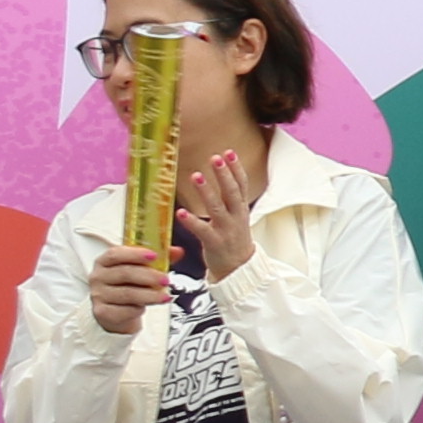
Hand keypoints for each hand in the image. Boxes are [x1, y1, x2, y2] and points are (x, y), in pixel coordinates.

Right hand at [84, 231, 170, 338]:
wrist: (117, 312)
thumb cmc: (129, 285)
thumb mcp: (142, 269)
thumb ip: (159, 259)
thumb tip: (178, 251)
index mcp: (104, 261)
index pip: (116, 254)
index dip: (135, 254)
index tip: (154, 255)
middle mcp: (98, 277)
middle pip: (125, 274)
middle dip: (149, 276)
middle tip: (167, 279)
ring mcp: (98, 295)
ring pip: (127, 294)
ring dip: (149, 295)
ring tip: (164, 297)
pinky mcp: (102, 312)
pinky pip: (124, 310)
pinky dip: (138, 309)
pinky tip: (145, 308)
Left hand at [172, 148, 257, 284]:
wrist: (240, 270)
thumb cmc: (234, 241)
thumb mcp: (238, 217)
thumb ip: (231, 200)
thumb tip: (223, 176)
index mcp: (240, 210)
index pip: (241, 185)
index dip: (236, 168)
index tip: (229, 152)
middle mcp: (235, 217)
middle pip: (231, 192)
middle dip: (224, 174)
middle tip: (215, 158)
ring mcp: (225, 230)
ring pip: (217, 208)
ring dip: (206, 191)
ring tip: (196, 176)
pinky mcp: (214, 243)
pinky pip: (202, 231)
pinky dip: (192, 221)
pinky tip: (181, 212)